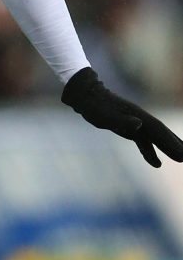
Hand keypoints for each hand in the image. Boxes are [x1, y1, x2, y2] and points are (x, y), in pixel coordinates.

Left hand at [61, 67, 182, 167]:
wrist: (86, 96)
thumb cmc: (95, 106)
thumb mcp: (105, 115)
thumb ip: (122, 120)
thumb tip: (140, 125)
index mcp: (137, 116)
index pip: (158, 130)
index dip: (170, 142)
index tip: (182, 154)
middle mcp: (140, 119)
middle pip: (161, 133)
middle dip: (175, 145)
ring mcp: (135, 123)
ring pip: (155, 138)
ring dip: (167, 148)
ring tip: (180, 158)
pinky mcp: (128, 128)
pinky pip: (143, 142)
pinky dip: (150, 152)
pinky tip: (156, 164)